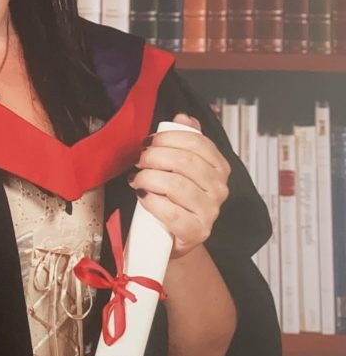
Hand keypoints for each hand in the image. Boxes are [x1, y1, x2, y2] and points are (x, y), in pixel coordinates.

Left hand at [127, 112, 230, 259]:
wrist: (172, 238)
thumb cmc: (176, 200)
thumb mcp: (182, 169)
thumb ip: (185, 140)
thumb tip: (183, 118)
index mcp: (219, 168)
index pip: (197, 142)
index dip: (167, 138)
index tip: (148, 142)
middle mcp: (219, 189)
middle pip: (184, 162)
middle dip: (153, 157)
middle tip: (138, 160)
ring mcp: (210, 212)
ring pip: (176, 185)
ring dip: (148, 178)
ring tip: (136, 179)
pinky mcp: (196, 232)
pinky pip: (171, 212)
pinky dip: (152, 202)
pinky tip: (142, 196)